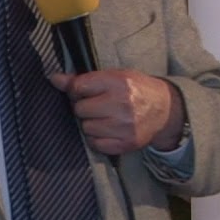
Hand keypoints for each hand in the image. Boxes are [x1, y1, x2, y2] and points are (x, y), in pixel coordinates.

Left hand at [49, 69, 184, 155]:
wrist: (165, 110)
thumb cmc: (136, 90)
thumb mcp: (115, 76)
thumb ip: (84, 78)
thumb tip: (54, 79)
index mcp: (118, 82)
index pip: (79, 87)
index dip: (76, 90)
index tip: (83, 91)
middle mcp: (121, 104)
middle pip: (80, 109)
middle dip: (84, 107)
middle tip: (97, 105)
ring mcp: (124, 126)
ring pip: (86, 127)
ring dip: (90, 123)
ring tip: (104, 118)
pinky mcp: (126, 143)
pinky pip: (95, 144)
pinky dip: (97, 138)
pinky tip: (108, 130)